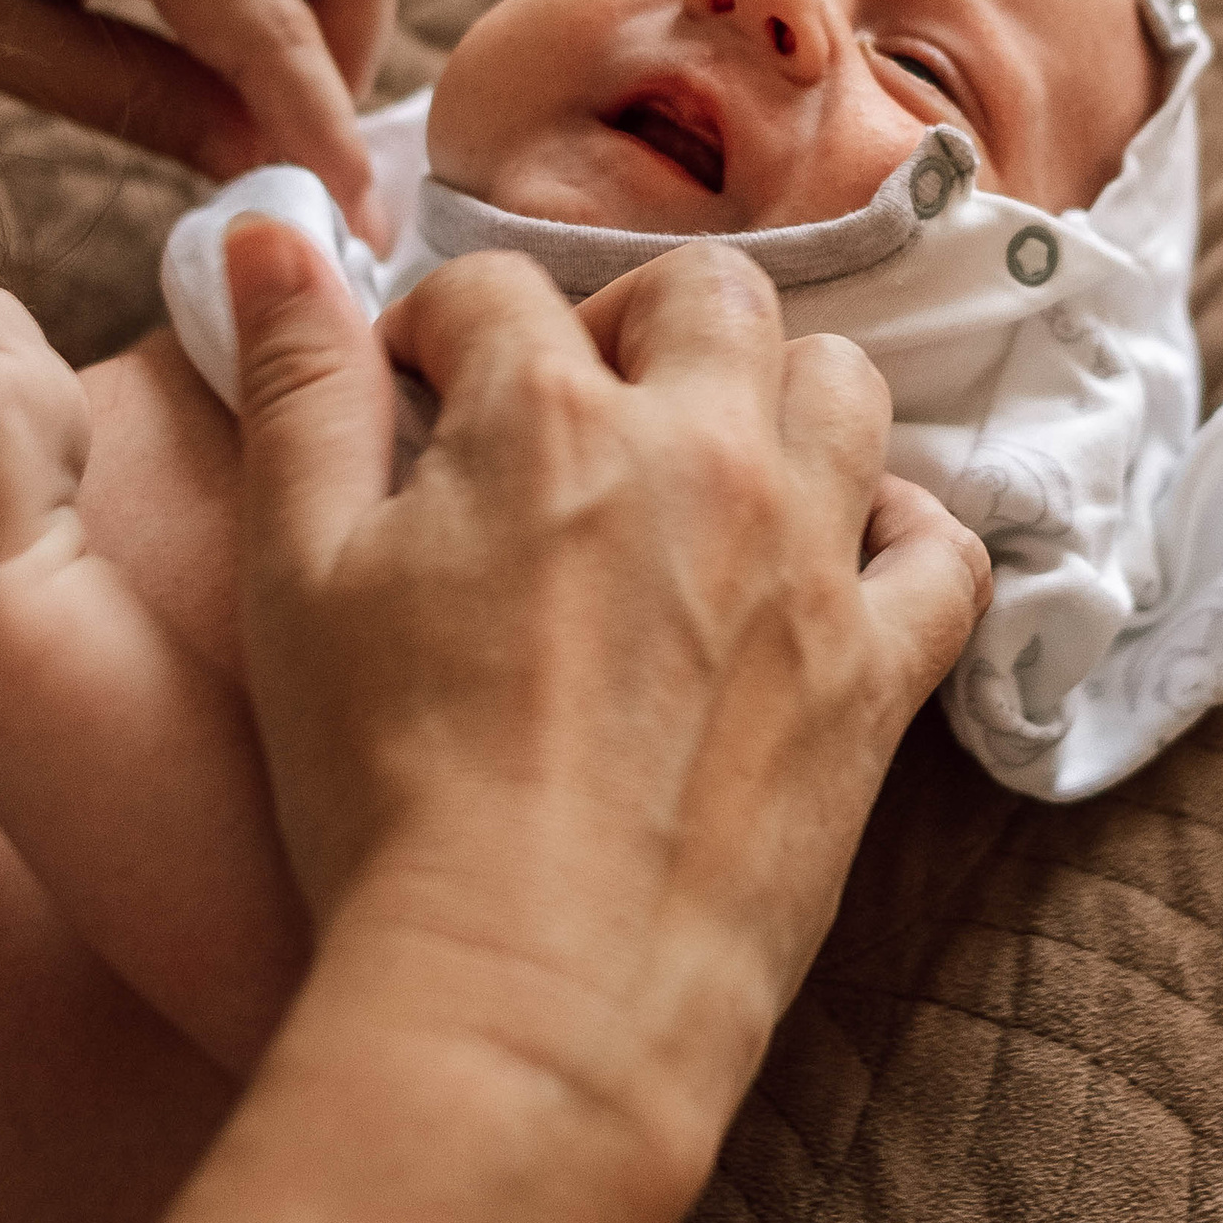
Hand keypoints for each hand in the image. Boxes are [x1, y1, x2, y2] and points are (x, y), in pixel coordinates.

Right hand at [225, 227, 990, 1216]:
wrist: (528, 993)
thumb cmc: (385, 793)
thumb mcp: (295, 576)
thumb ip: (297, 389)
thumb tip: (280, 230)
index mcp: (544, 416)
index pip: (494, 289)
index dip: (439, 328)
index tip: (415, 394)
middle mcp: (699, 455)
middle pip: (706, 294)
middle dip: (632, 318)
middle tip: (573, 407)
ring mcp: (807, 560)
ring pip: (843, 387)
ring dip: (777, 396)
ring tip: (707, 466)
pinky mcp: (876, 675)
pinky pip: (942, 551)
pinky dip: (900, 533)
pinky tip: (838, 563)